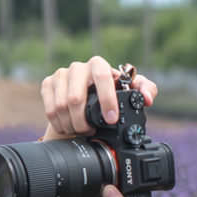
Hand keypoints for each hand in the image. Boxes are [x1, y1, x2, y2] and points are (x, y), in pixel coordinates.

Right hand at [40, 56, 157, 138]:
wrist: (86, 99)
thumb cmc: (110, 94)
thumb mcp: (130, 93)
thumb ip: (146, 90)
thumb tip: (147, 99)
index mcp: (99, 65)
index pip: (102, 78)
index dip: (107, 100)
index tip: (111, 119)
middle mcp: (79, 67)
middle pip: (76, 98)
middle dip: (84, 122)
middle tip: (91, 132)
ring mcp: (61, 75)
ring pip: (61, 107)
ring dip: (72, 125)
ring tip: (81, 130)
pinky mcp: (48, 84)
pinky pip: (50, 110)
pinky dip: (60, 124)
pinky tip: (68, 126)